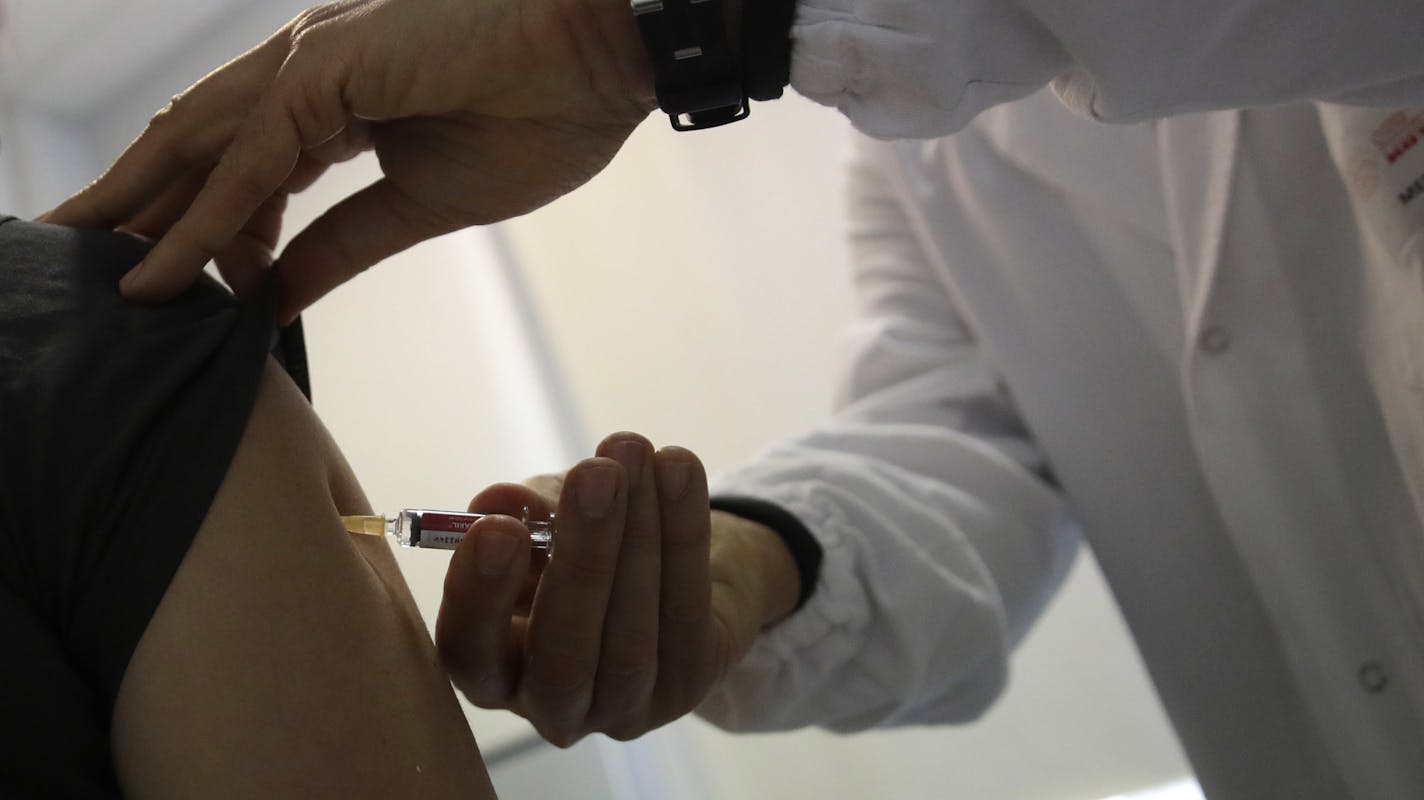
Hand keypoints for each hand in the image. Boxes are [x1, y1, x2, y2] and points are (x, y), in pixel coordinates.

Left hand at [41, 0, 654, 320]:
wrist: (604, 58)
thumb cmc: (539, 113)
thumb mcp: (420, 206)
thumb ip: (340, 245)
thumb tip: (275, 297)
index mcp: (334, 98)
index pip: (237, 167)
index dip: (197, 230)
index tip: (174, 293)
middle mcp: (306, 72)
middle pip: (191, 150)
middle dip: (131, 212)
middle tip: (79, 274)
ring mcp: (310, 64)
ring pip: (196, 149)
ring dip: (136, 214)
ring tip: (85, 276)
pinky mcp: (326, 71)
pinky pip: (248, 162)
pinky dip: (202, 223)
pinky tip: (162, 275)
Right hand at [436, 432, 799, 745]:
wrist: (673, 569)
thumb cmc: (583, 547)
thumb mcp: (543, 522)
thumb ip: (521, 513)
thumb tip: (499, 501)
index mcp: (495, 670)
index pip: (468, 652)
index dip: (478, 596)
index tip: (498, 527)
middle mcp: (553, 707)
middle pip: (561, 656)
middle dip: (582, 558)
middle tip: (596, 475)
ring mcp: (624, 708)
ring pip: (630, 637)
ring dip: (638, 535)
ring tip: (634, 453)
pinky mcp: (688, 684)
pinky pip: (686, 609)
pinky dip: (684, 533)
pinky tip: (677, 468)